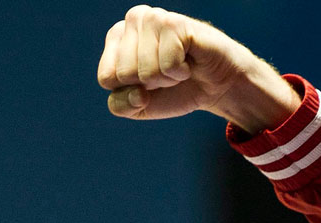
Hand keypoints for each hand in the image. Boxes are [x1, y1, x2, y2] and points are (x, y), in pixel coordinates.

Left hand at [96, 6, 298, 133]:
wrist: (214, 86)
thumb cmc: (173, 91)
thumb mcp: (137, 106)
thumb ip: (120, 105)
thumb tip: (137, 92)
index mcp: (116, 36)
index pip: (106, 78)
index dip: (130, 91)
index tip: (147, 82)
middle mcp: (133, 19)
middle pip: (124, 75)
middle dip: (148, 85)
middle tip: (166, 72)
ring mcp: (154, 17)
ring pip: (145, 72)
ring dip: (166, 79)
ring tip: (178, 66)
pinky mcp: (175, 23)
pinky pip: (167, 65)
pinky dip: (179, 73)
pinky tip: (188, 61)